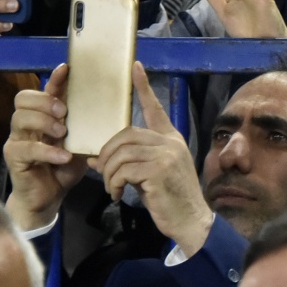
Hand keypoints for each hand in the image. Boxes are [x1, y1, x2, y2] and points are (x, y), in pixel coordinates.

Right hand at [4, 63, 89, 229]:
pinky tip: (63, 156)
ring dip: (44, 122)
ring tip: (63, 133)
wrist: (49, 196)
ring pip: (20, 118)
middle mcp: (27, 124)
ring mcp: (17, 139)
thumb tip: (113, 108)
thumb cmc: (65, 166)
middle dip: (45, 101)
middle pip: (23, 98)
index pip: (44, 90)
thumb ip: (88, 126)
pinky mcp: (14, 157)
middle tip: (65, 113)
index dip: (54, 79)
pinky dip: (48, 151)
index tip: (67, 69)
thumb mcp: (81, 142)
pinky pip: (27, 148)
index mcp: (44, 116)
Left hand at [94, 62, 214, 254]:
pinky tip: (118, 195)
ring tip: (112, 189)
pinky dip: (114, 184)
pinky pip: (123, 171)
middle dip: (106, 154)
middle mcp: (170, 142)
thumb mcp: (150, 175)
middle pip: (125, 134)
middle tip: (103, 174)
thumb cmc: (170, 199)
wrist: (190, 220)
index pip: (155, 106)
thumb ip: (129, 162)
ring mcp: (166, 155)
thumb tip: (96, 159)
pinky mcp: (159, 171)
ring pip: (120, 153)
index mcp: (170, 138)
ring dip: (108, 174)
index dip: (143, 86)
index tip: (135, 66)